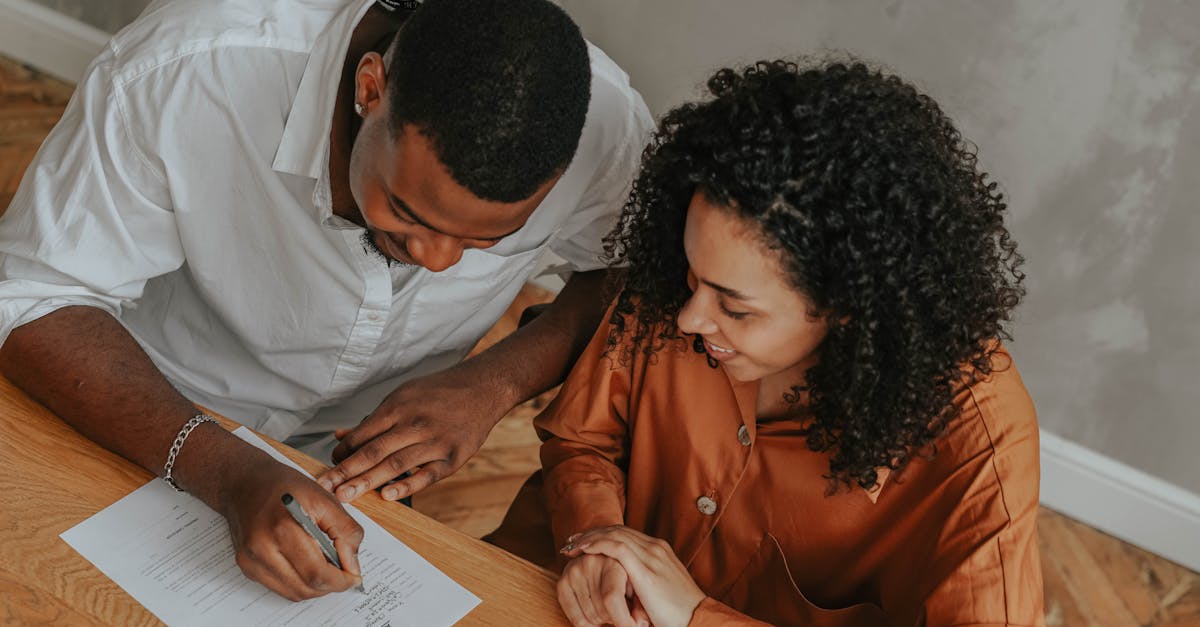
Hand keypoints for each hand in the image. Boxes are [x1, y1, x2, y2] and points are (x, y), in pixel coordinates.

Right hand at [218, 451, 363, 600]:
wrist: (245, 483)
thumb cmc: (285, 486)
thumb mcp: (325, 499)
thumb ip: (346, 532)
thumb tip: (353, 566)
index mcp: (283, 528)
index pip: (316, 573)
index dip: (341, 581)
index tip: (354, 578)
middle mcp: (261, 548)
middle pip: (305, 588)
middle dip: (331, 586)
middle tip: (344, 574)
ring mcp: (250, 560)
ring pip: (293, 593)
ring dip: (315, 588)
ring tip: (326, 567)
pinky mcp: (246, 566)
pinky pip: (280, 588)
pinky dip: (299, 583)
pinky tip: (307, 565)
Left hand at [316, 368, 506, 501]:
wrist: (483, 388)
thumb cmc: (439, 393)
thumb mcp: (403, 395)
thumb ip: (374, 419)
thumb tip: (341, 436)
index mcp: (398, 407)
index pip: (362, 434)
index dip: (342, 453)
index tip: (328, 469)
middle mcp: (414, 423)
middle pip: (373, 451)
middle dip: (346, 472)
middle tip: (326, 488)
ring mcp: (435, 441)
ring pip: (396, 464)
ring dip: (368, 482)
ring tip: (347, 496)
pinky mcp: (453, 457)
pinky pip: (427, 474)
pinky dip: (407, 485)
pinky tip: (388, 496)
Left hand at [561, 526, 704, 626]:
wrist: (698, 620)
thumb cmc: (680, 613)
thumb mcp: (661, 591)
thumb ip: (645, 582)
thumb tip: (626, 587)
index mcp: (659, 551)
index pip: (626, 534)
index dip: (603, 536)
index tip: (585, 542)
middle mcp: (655, 548)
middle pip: (618, 530)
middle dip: (592, 533)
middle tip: (572, 540)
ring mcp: (651, 555)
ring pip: (614, 535)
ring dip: (589, 538)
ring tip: (571, 546)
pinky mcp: (645, 569)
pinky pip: (616, 547)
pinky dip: (596, 545)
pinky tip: (582, 550)